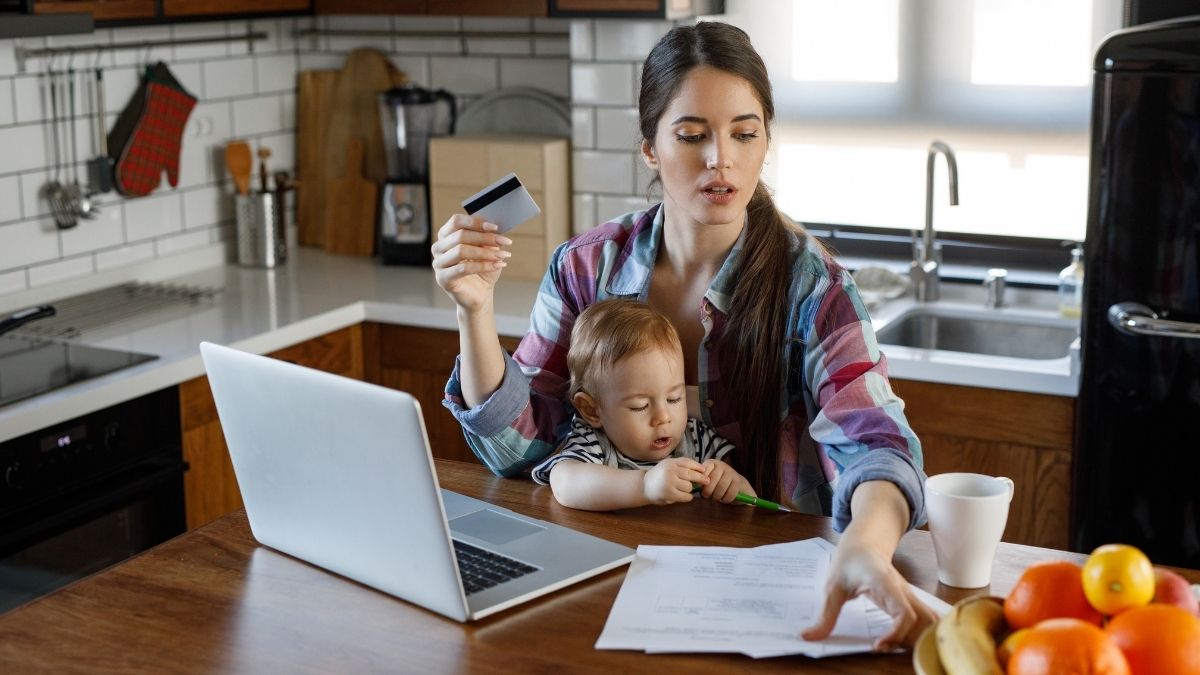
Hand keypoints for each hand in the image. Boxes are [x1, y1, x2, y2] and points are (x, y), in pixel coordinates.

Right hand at [430, 214, 512, 311]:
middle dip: (485, 237)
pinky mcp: (442, 278)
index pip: (456, 221)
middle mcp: (439, 247)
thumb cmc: (482, 268)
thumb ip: (486, 237)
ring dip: (485, 252)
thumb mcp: (487, 249)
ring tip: (502, 256)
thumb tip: (493, 228)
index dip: (475, 222)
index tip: (495, 227)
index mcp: (446, 235)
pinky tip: (497, 265)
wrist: (480, 293)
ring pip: (461, 251)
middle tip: (505, 242)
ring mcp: (438, 263)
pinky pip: (462, 268)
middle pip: (460, 235)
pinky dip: (482, 266)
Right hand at [642, 457, 707, 504]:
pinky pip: (686, 496)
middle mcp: (669, 471)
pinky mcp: (669, 494)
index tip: (704, 470)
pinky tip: (684, 496)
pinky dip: (688, 497)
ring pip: (689, 486)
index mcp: (669, 463)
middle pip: (690, 474)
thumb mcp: (667, 466)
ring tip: (686, 489)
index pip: (687, 462)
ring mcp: (669, 483)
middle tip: (706, 481)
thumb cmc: (659, 476)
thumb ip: (680, 466)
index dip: (698, 466)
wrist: (644, 487)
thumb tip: (701, 470)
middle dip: (701, 478)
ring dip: (690, 489)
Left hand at [698, 459, 753, 503]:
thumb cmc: (718, 484)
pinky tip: (725, 499)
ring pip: (720, 487)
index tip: (701, 489)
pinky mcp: (738, 481)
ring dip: (717, 496)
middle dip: (708, 492)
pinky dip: (726, 499)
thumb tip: (693, 486)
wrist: (738, 486)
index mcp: (711, 463)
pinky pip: (730, 493)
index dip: (700, 483)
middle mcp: (721, 465)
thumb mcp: (707, 481)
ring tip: (716, 497)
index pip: (702, 472)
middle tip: (707, 496)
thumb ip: (700, 481)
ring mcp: (731, 472)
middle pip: (710, 481)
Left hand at [801, 539, 938, 650]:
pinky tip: (901, 641)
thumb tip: (808, 636)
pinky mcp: (909, 601)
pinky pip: (925, 619)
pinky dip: (920, 633)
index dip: (895, 634)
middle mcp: (903, 591)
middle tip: (883, 648)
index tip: (877, 645)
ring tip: (892, 646)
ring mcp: (909, 596)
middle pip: (924, 622)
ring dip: (917, 638)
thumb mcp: (832, 587)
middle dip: (909, 641)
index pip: (904, 614)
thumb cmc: (849, 561)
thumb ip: (825, 615)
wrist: (864, 543)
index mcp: (885, 584)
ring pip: (929, 621)